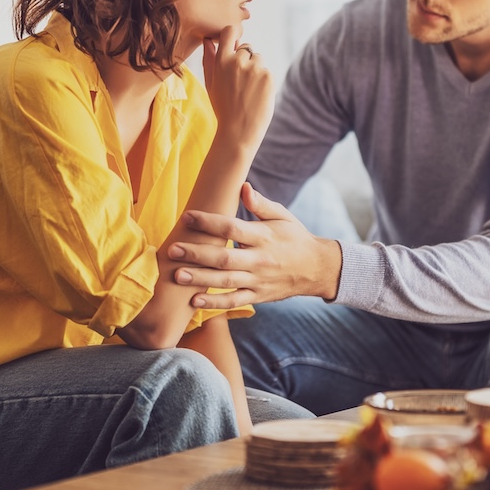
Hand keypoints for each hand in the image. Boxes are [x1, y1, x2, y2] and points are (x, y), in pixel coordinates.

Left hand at [170, 182, 342, 308]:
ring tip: (177, 275)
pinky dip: (215, 302)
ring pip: (225, 281)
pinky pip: (234, 301)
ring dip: (200, 279)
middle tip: (173, 249)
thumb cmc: (295, 238)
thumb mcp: (283, 216)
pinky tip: (194, 300)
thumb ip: (261, 204)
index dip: (209, 222)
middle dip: (197, 253)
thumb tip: (243, 188)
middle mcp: (260, 260)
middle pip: (224, 257)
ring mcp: (258, 280)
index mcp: (264, 236)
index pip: (232, 228)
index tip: (188, 216)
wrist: (317, 268)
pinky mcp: (258, 296)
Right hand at [202, 24, 273, 153]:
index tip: (234, 43)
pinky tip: (257, 96)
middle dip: (246, 60)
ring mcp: (255, 68)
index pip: (229, 32)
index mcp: (221, 61)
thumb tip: (207, 40)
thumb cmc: (222, 108)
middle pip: (247, 48)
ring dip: (256, 70)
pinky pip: (267, 72)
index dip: (233, 35)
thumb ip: (209, 60)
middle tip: (241, 83)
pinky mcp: (268, 77)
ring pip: (259, 60)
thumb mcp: (210, 83)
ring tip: (249, 91)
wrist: (238, 131)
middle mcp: (238, 61)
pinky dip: (264, 82)